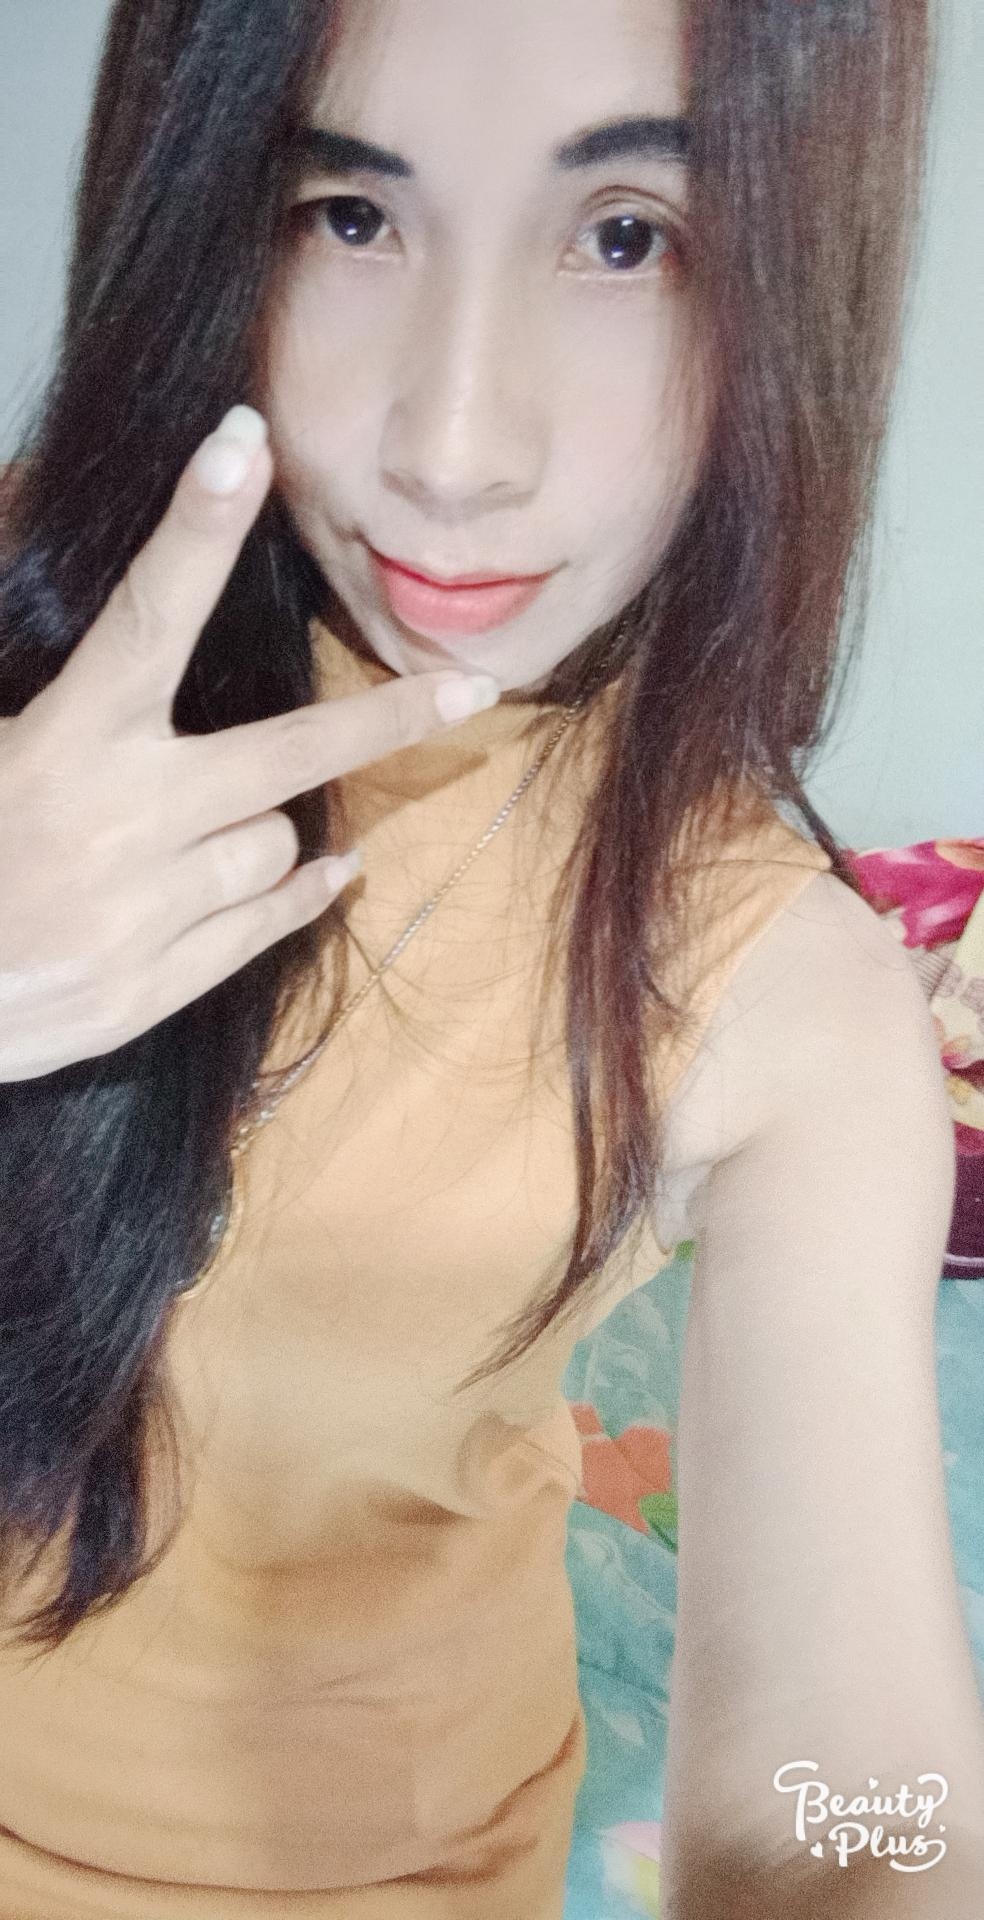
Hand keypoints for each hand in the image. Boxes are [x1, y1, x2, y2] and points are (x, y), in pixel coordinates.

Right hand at [0, 406, 499, 1080]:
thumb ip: (55, 691)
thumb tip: (90, 591)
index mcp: (64, 742)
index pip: (146, 614)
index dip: (198, 527)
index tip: (245, 445)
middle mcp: (121, 820)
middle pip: (290, 753)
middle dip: (388, 717)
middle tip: (472, 687)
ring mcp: (145, 911)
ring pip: (281, 844)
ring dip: (272, 826)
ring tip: (220, 824)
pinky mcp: (154, 986)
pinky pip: (269, 924)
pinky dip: (300, 891)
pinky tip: (328, 871)